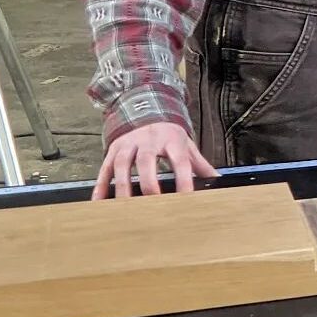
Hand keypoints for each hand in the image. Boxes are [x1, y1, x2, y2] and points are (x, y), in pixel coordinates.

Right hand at [92, 122, 217, 199]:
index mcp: (171, 140)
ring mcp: (128, 144)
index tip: (186, 199)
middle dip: (148, 182)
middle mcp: (149, 140)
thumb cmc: (169, 135)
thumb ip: (200, 164)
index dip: (184, 180)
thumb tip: (218, 180)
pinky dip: (101, 186)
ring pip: (122, 165)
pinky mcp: (113, 150)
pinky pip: (104, 168)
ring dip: (123, 186)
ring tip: (125, 208)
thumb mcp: (186, 145)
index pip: (180, 161)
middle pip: (146, 161)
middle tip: (151, 204)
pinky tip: (98, 202)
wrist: (146, 108)